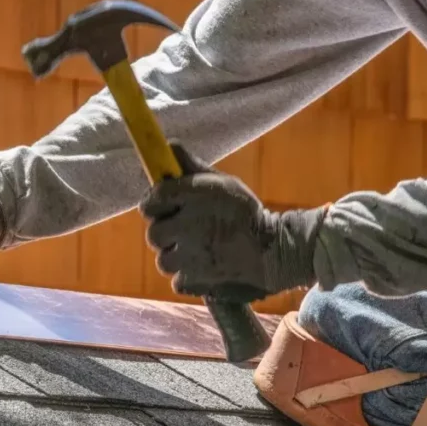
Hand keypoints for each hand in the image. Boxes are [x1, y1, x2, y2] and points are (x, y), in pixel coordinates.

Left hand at [140, 144, 326, 301]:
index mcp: (192, 196)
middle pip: (154, 233)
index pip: (152, 200)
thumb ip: (192, 168)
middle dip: (166, 233)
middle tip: (185, 231)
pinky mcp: (194, 280)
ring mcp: (189, 256)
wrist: (274, 250)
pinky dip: (188, 276)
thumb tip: (168, 146)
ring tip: (199, 250)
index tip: (163, 207)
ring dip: (177, 256)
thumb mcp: (222, 184)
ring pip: (164, 259)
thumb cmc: (245, 213)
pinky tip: (205, 267)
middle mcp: (186, 225)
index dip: (155, 204)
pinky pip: (177, 280)